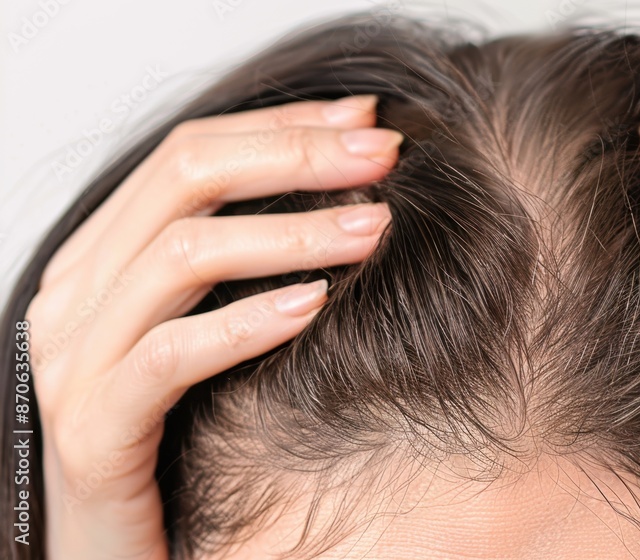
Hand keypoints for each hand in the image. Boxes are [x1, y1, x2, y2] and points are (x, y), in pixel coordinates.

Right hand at [26, 95, 400, 558]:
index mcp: (104, 256)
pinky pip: (169, 355)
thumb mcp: (209, 330)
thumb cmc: (174, 434)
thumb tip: (347, 194)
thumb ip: (248, 263)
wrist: (116, 551)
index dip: (283, 126)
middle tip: (384, 156)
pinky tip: (314, 305)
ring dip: (290, 232)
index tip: (366, 120)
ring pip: (182, 254)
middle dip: (295, 158)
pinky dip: (245, 322)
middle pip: (186, 179)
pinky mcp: (93, 427)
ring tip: (373, 229)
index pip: (192, 152)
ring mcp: (76, 358)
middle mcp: (78, 292)